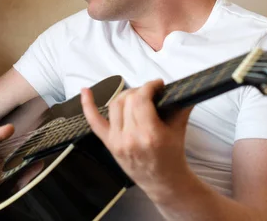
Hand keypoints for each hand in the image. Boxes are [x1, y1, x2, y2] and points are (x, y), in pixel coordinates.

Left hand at [81, 79, 192, 202]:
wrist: (164, 182)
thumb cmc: (172, 157)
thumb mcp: (179, 130)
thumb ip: (181, 106)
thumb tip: (180, 87)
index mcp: (150, 134)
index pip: (142, 99)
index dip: (149, 86)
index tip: (157, 84)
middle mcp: (131, 138)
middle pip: (128, 100)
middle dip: (140, 91)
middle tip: (149, 92)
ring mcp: (117, 141)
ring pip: (114, 105)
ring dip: (125, 96)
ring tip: (135, 96)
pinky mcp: (109, 144)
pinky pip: (94, 122)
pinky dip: (87, 106)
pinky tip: (85, 92)